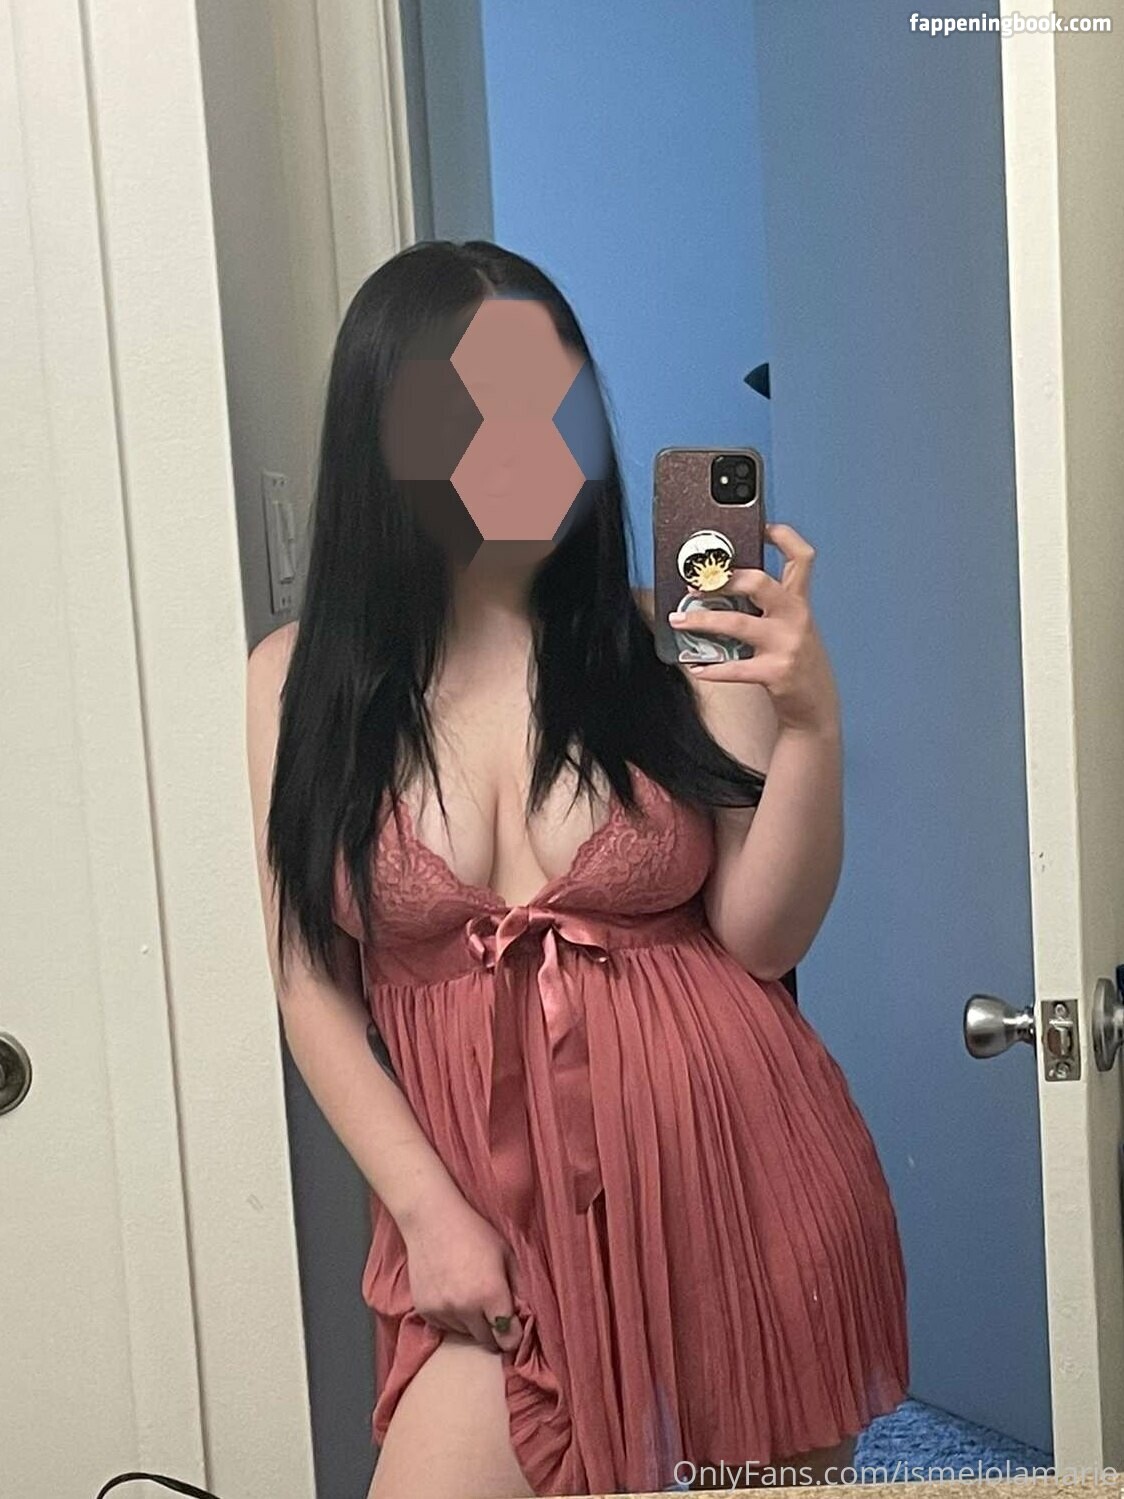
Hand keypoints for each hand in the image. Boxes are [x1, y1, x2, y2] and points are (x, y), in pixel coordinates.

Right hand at [400, 1190, 522, 1352]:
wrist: (431, 1219)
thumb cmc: (473, 1231)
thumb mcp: (505, 1253)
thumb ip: (518, 1286)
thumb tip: (523, 1312)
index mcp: (491, 1294)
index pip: (508, 1339)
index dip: (513, 1337)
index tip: (514, 1332)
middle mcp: (466, 1308)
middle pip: (487, 1341)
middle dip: (493, 1331)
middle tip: (492, 1311)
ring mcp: (443, 1311)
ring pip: (465, 1334)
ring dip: (471, 1323)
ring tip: (468, 1294)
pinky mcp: (425, 1311)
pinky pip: (445, 1326)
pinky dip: (451, 1317)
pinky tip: (451, 1292)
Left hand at [668, 521, 839, 734]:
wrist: (815, 707)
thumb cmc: (796, 663)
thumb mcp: (791, 628)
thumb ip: (767, 608)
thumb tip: (722, 591)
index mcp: (799, 603)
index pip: (801, 558)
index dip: (784, 537)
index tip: (762, 526)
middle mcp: (796, 618)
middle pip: (760, 582)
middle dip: (723, 580)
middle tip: (696, 584)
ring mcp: (787, 645)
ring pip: (737, 623)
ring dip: (702, 621)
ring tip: (679, 620)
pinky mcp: (776, 672)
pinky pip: (735, 667)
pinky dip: (711, 667)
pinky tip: (695, 666)